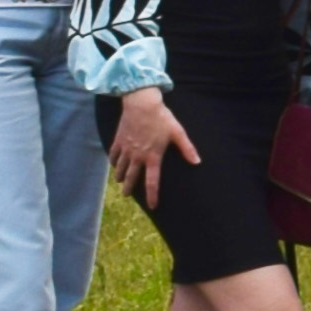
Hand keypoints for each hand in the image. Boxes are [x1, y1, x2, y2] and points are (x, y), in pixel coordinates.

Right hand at [108, 88, 193, 203]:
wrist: (141, 104)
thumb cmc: (162, 118)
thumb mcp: (177, 133)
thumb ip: (187, 149)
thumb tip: (197, 162)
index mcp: (153, 157)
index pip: (152, 181)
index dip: (152, 195)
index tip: (152, 206)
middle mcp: (137, 156)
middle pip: (131, 178)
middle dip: (128, 189)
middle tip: (126, 196)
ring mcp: (126, 149)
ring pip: (119, 168)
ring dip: (119, 176)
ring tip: (120, 182)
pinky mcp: (118, 140)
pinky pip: (113, 154)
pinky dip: (113, 161)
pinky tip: (113, 164)